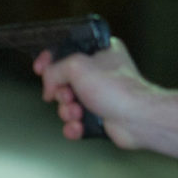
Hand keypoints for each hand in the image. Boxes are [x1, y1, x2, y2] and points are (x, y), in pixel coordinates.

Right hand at [32, 37, 177, 158]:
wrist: (138, 119)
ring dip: (67, 111)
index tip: (40, 68)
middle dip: (60, 93)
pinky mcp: (99, 116)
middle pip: (62, 81)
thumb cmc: (118, 89)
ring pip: (67, 104)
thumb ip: (54, 69)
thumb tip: (48, 84)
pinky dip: (73, 126)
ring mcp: (100, 96)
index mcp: (100, 52)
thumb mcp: (77, 66)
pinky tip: (79, 126)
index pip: (66, 50)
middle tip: (68, 95)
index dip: (49, 60)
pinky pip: (75, 122)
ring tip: (78, 112)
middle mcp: (100, 73)